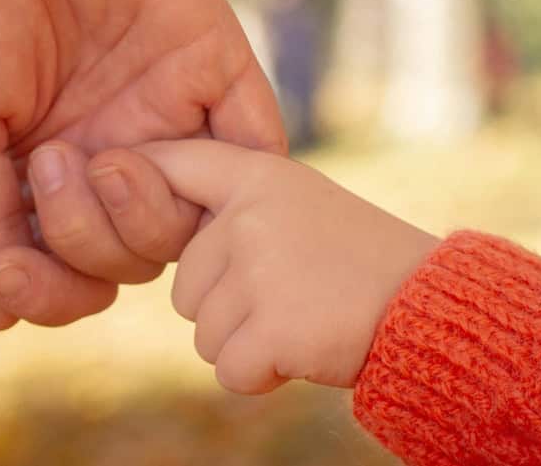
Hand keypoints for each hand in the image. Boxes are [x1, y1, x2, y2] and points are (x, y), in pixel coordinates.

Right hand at [0, 0, 283, 330]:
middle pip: (135, 258)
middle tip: (51, 161)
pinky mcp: (216, 66)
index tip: (21, 270)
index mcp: (48, 171)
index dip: (56, 291)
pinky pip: (255, 148)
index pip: (75, 272)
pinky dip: (234, 177)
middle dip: (91, 241)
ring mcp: (167, 112)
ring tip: (99, 156)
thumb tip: (5, 316)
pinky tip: (170, 161)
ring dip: (144, 216)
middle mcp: (112, 149)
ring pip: (191, 223)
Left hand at [92, 140, 437, 393]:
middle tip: (293, 295)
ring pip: (204, 333)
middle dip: (228, 306)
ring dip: (247, 343)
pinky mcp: (269, 327)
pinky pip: (228, 370)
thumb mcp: (302, 205)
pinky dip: (261, 376)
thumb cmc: (364, 261)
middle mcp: (249, 216)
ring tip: (306, 316)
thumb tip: (152, 215)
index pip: (173, 164)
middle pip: (185, 285)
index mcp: (258, 175)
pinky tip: (305, 350)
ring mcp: (259, 270)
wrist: (434, 307)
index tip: (106, 176)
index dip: (137, 179)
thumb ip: (237, 209)